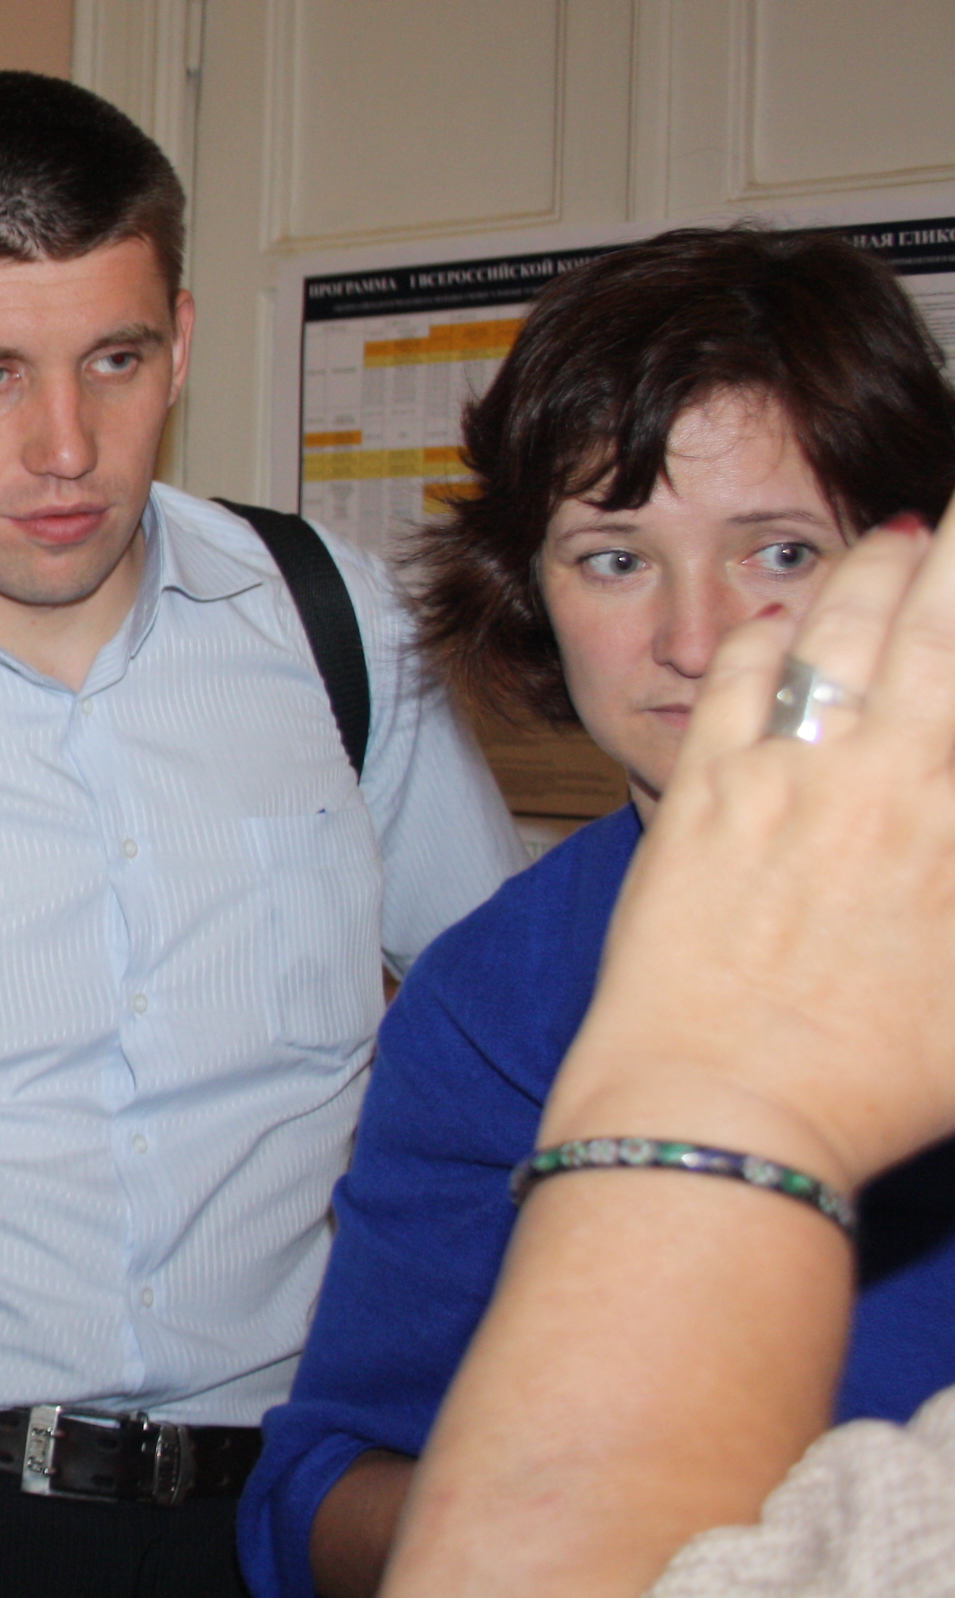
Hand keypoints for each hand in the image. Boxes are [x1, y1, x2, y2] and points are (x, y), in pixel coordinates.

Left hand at [548, 511, 954, 1192]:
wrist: (722, 1106)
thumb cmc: (866, 1081)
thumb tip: (947, 838)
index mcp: (952, 816)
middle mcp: (879, 778)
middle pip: (926, 623)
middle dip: (949, 553)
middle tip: (954, 522)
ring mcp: (781, 777)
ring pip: (829, 633)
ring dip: (864, 575)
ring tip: (889, 543)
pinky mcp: (698, 793)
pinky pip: (734, 681)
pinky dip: (764, 635)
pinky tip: (774, 623)